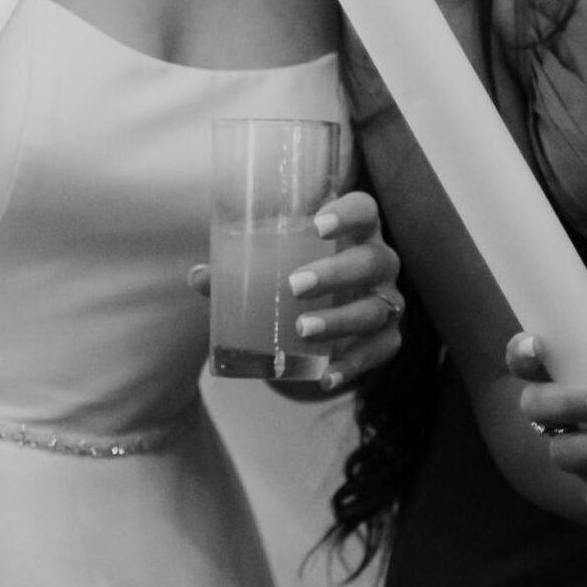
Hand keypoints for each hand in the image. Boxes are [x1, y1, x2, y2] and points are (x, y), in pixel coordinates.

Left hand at [187, 191, 403, 390]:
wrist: (334, 318)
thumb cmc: (301, 274)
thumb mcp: (275, 267)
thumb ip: (238, 270)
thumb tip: (198, 276)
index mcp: (356, 232)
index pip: (365, 210)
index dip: (348, 214)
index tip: (318, 224)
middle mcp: (380, 262)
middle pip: (372, 260)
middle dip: (336, 272)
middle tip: (295, 286)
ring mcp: (388, 301)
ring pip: (377, 309)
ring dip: (341, 320)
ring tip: (303, 330)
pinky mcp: (387, 337)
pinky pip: (378, 351)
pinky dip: (352, 366)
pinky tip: (325, 376)